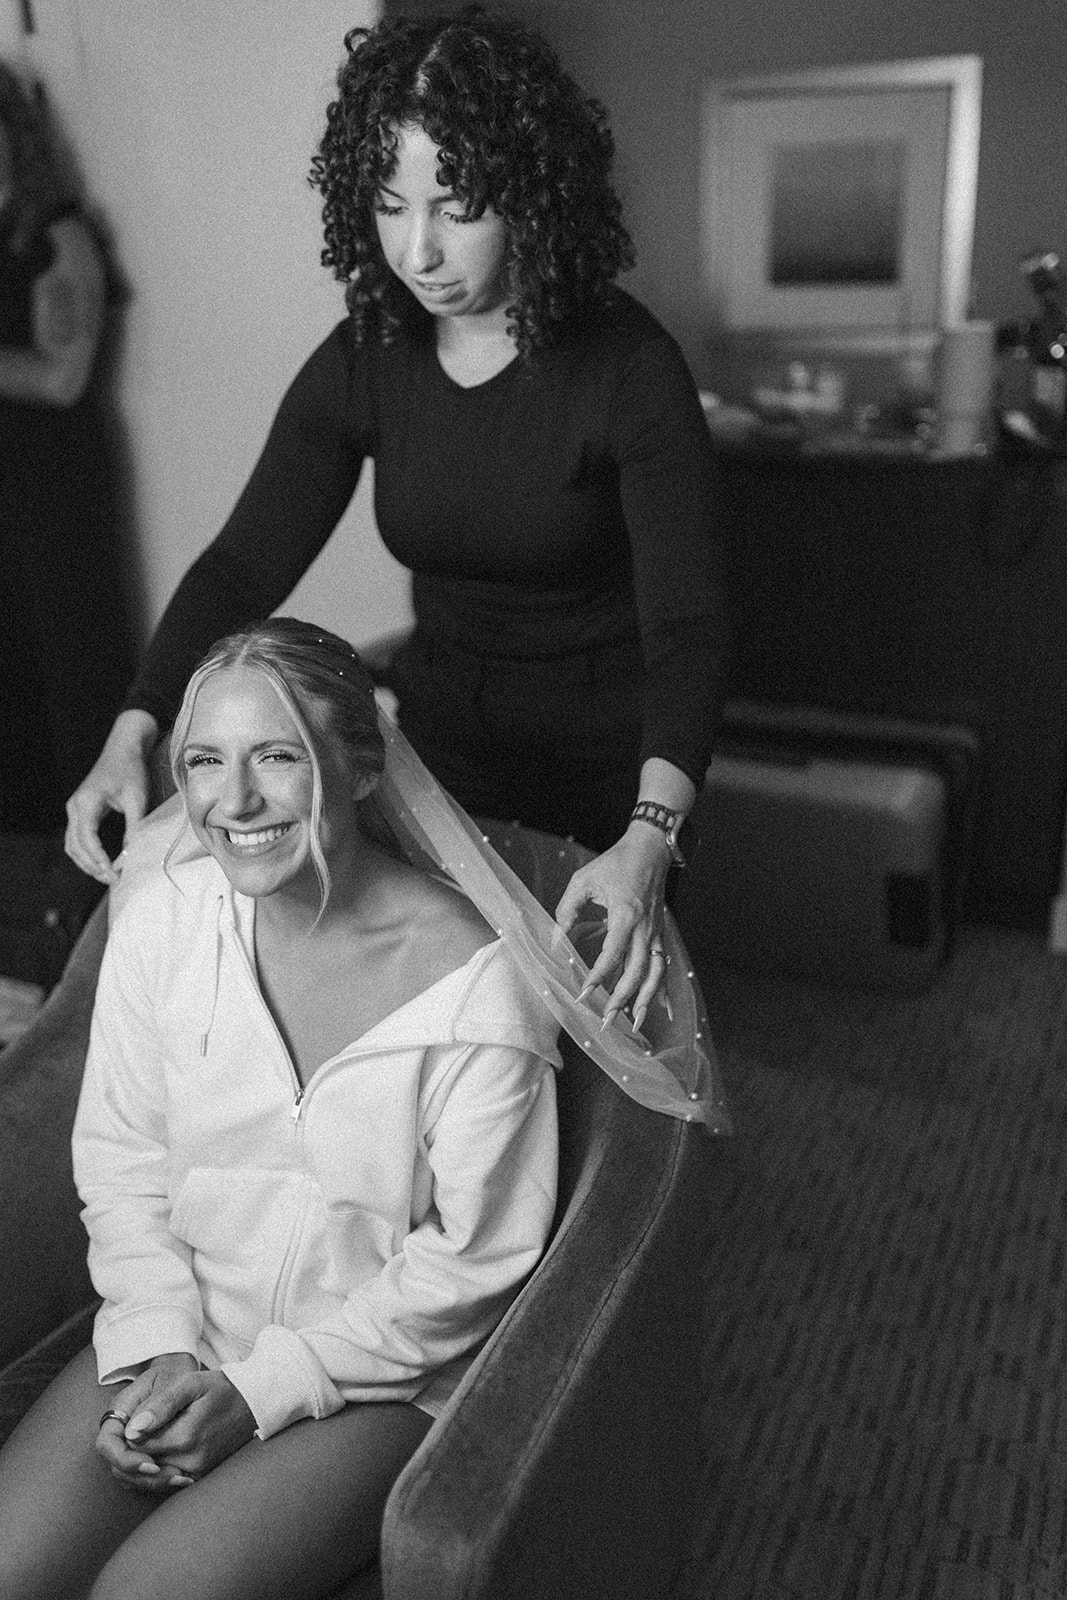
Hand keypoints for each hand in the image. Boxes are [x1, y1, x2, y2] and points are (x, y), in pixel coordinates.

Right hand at [65, 709, 158, 882]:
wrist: (123, 747)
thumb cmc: (131, 769)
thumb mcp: (137, 797)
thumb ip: (134, 824)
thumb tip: (132, 851)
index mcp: (86, 802)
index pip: (87, 839)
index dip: (99, 859)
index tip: (114, 874)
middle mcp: (75, 807)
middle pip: (75, 846)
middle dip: (92, 866)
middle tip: (113, 881)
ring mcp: (75, 809)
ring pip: (72, 845)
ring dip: (87, 862)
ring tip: (107, 876)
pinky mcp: (80, 811)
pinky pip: (76, 838)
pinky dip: (85, 854)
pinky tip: (101, 863)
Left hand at [96, 1354, 255, 1494]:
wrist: (253, 1404)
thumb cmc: (220, 1389)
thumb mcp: (191, 1384)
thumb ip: (161, 1404)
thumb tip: (132, 1429)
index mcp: (185, 1437)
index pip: (135, 1445)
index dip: (131, 1430)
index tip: (140, 1415)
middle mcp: (190, 1462)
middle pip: (141, 1462)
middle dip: (136, 1446)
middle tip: (147, 1422)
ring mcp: (196, 1473)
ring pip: (151, 1474)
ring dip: (146, 1457)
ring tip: (157, 1433)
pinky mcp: (199, 1478)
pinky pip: (166, 1479)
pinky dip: (159, 1466)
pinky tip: (167, 1446)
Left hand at [555, 824, 672, 1034]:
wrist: (650, 848)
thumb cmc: (615, 862)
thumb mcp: (583, 881)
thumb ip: (566, 911)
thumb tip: (556, 942)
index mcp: (625, 915)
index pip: (611, 955)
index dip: (596, 977)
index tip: (582, 994)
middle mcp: (644, 928)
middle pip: (636, 972)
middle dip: (621, 1000)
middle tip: (606, 1022)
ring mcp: (656, 932)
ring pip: (655, 974)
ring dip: (645, 1001)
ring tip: (635, 1025)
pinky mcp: (661, 933)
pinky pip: (664, 966)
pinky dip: (665, 989)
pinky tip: (664, 1009)